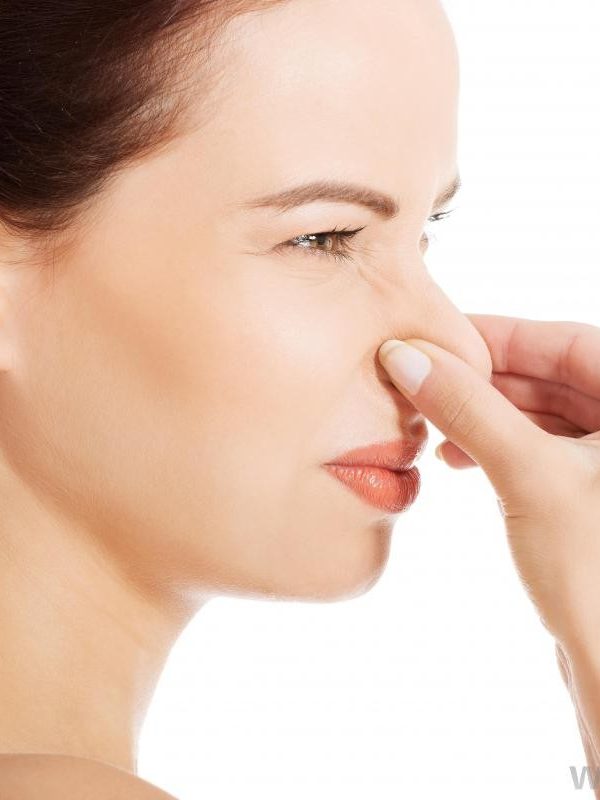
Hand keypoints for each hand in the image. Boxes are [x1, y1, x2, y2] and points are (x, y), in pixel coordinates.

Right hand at [377, 315, 599, 651]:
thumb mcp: (529, 475)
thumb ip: (469, 409)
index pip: (565, 342)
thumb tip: (407, 358)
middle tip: (421, 380)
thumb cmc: (599, 577)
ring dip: (485, 415)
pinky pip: (540, 450)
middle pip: (550, 376)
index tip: (435, 338)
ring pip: (541, 415)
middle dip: (482, 379)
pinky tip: (459, 457)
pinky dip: (498, 448)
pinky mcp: (591, 498)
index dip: (497, 335)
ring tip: (433, 425)